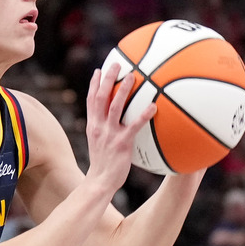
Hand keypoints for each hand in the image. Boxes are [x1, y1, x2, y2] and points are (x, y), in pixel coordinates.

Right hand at [85, 64, 156, 190]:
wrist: (100, 181)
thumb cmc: (103, 163)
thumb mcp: (98, 143)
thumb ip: (104, 129)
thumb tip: (115, 121)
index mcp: (92, 125)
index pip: (91, 100)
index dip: (94, 84)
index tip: (99, 70)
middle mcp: (98, 126)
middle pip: (101, 97)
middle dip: (107, 79)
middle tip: (116, 64)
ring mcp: (109, 134)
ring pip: (115, 106)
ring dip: (123, 90)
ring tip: (133, 76)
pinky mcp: (121, 143)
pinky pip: (134, 125)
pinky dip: (143, 115)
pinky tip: (154, 106)